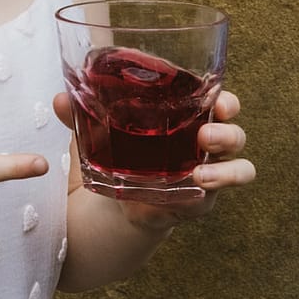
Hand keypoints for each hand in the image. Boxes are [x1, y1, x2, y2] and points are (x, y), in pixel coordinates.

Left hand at [53, 89, 253, 229]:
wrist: (113, 203)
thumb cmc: (115, 155)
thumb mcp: (95, 133)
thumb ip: (79, 116)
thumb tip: (60, 100)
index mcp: (183, 118)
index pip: (213, 100)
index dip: (221, 96)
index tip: (216, 95)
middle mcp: (202, 142)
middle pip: (233, 128)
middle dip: (228, 125)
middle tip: (207, 128)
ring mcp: (207, 171)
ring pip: (239, 163)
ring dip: (227, 160)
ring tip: (203, 158)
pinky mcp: (202, 198)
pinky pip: (222, 193)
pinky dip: (219, 184)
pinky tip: (199, 182)